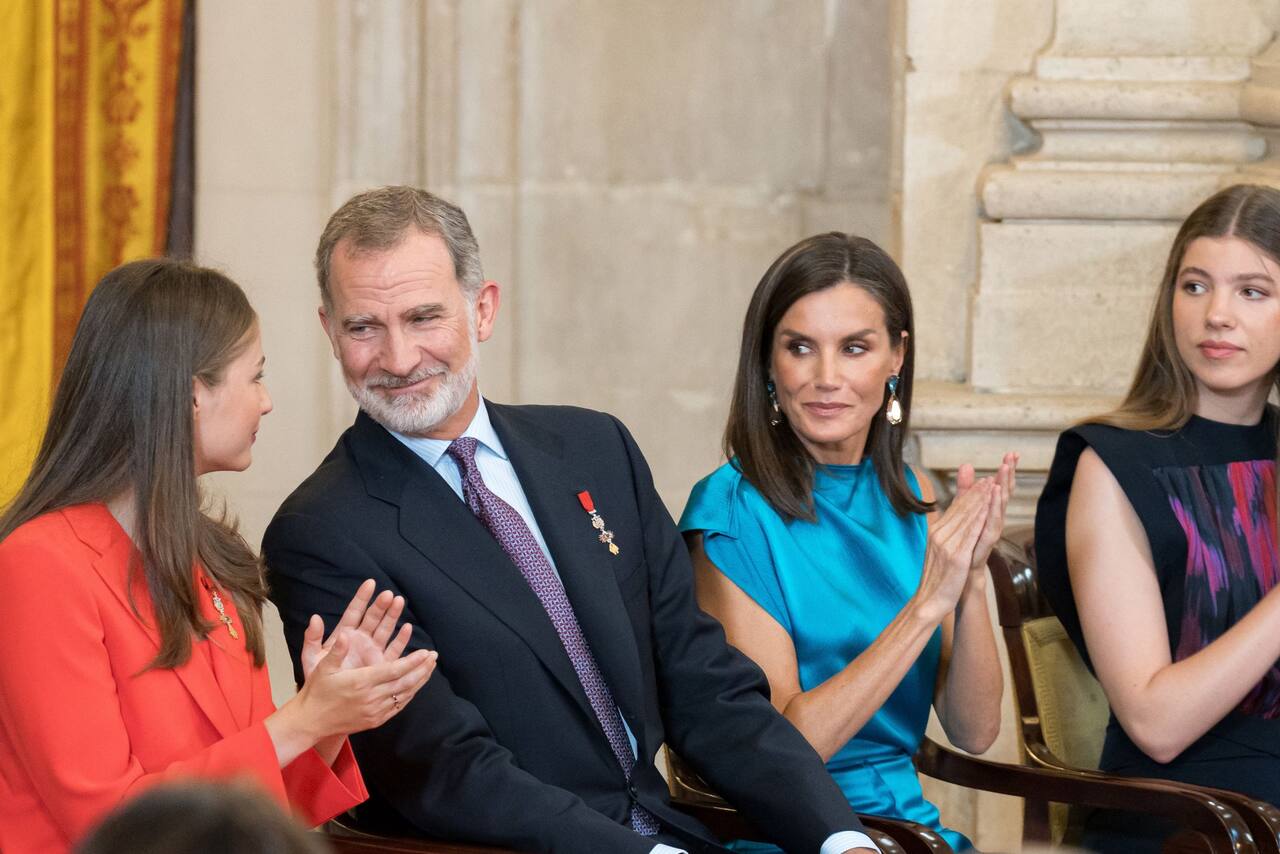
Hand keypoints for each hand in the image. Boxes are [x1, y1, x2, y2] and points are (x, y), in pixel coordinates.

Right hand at [294, 629, 436, 738]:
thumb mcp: (323, 667)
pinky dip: (410, 694)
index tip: (426, 652)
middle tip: (434, 656)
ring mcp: (374, 711)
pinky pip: (398, 706)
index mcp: (361, 682)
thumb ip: (337, 650)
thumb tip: (345, 633)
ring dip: (420, 681)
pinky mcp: (375, 720)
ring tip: (430, 667)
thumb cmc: (317, 691)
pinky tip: (417, 685)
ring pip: (404, 695)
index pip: (394, 670)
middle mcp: (371, 698)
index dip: (412, 661)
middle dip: (422, 669)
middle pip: (404, 682)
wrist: (311, 721)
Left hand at [299, 579, 413, 679]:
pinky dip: (401, 639)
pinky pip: (393, 649)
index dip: (362, 597)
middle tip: (389, 594)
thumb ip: (312, 638)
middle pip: (373, 618)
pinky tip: (407, 628)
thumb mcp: (311, 658)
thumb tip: (314, 618)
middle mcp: (361, 640)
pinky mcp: (381, 664)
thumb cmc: (318, 679)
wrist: (327, 701)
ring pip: (385, 629)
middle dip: (381, 605)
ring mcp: (372, 651)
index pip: (354, 612)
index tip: (371, 583)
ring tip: (399, 602)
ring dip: (393, 616)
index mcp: (344, 635)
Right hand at [912, 477, 992, 623]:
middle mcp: (939, 535)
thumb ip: (946, 534)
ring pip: (967, 518)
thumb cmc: (936, 579)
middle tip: (990, 478)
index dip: (969, 494)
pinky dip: (980, 519)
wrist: (928, 601)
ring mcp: (947, 545)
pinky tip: (988, 510)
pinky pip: (970, 534)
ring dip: (980, 501)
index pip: (954, 509)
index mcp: (935, 533)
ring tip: (992, 487)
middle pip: (961, 510)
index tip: (981, 482)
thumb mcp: (939, 551)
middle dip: (977, 493)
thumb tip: (950, 522)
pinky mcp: (957, 557)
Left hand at [955, 452, 1017, 572]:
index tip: (1012, 453)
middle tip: (1013, 455)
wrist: (960, 577)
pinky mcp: (985, 543)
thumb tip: (967, 465)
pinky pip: (991, 522)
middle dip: (1008, 474)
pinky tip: (996, 492)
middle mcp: (993, 521)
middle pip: (1003, 493)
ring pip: (1000, 505)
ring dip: (1003, 486)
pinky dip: (994, 506)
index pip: (999, 487)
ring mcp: (990, 532)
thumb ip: (965, 491)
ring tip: (1005, 468)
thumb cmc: (964, 545)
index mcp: (988, 513)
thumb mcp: (963, 513)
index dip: (1006, 471)